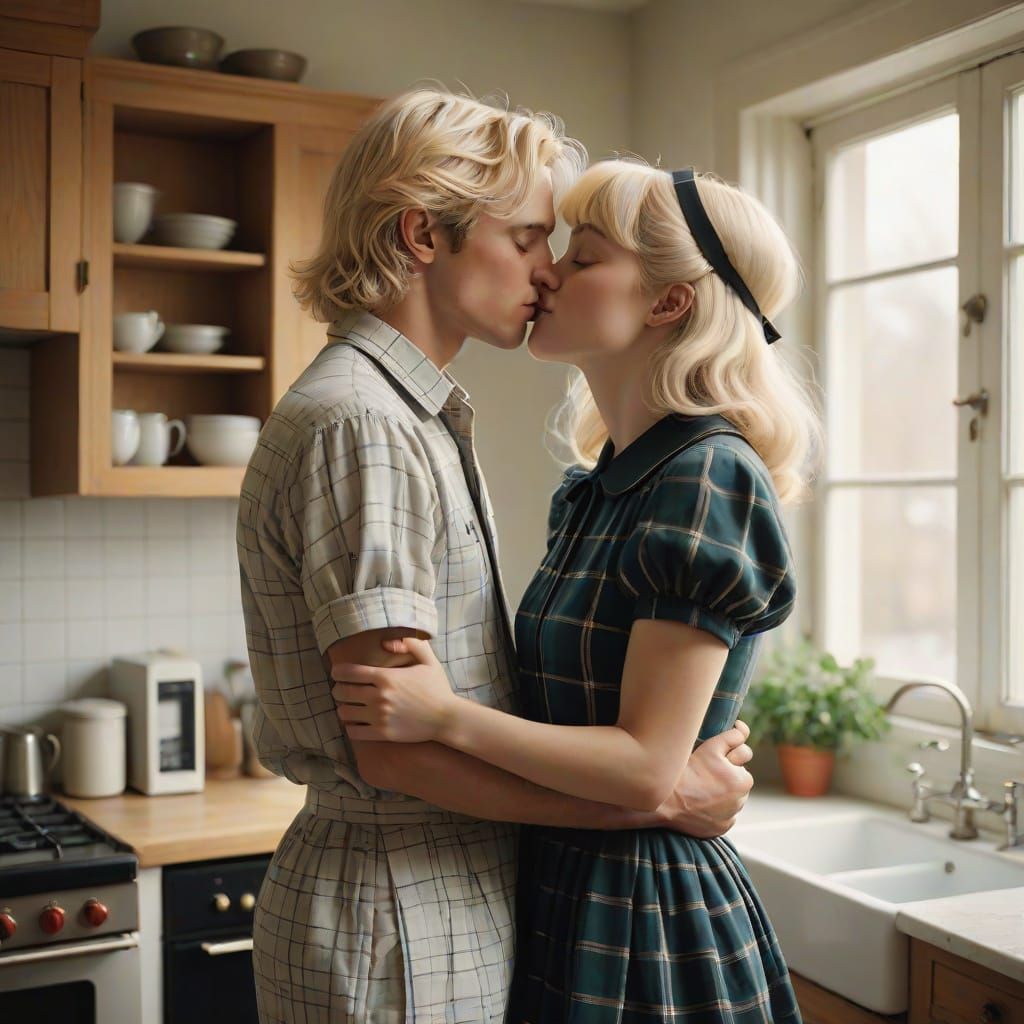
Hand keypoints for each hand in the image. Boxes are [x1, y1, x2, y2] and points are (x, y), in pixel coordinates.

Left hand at [332, 636, 458, 742]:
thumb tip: (385, 642)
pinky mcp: (382, 734)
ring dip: (343, 708)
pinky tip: (356, 723)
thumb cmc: (437, 688)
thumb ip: (409, 644)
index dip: (338, 672)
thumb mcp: (428, 660)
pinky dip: (350, 727)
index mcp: (386, 677)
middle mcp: (379, 697)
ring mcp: (379, 717)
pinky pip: (354, 732)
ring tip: (348, 707)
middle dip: (338, 690)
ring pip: (345, 713)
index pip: (349, 673)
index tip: (337, 673)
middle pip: (342, 692)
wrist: (447, 718)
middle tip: (341, 690)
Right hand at [655, 720, 753, 838]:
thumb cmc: (686, 773)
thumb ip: (731, 737)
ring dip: (724, 791)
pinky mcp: (723, 827)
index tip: (715, 756)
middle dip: (728, 772)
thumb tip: (743, 728)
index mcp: (742, 779)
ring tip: (701, 788)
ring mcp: (731, 815)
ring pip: (733, 796)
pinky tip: (700, 802)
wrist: (665, 804)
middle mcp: (740, 800)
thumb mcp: (709, 749)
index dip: (728, 753)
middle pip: (739, 777)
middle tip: (705, 772)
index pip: (744, 756)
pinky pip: (725, 813)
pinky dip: (717, 809)